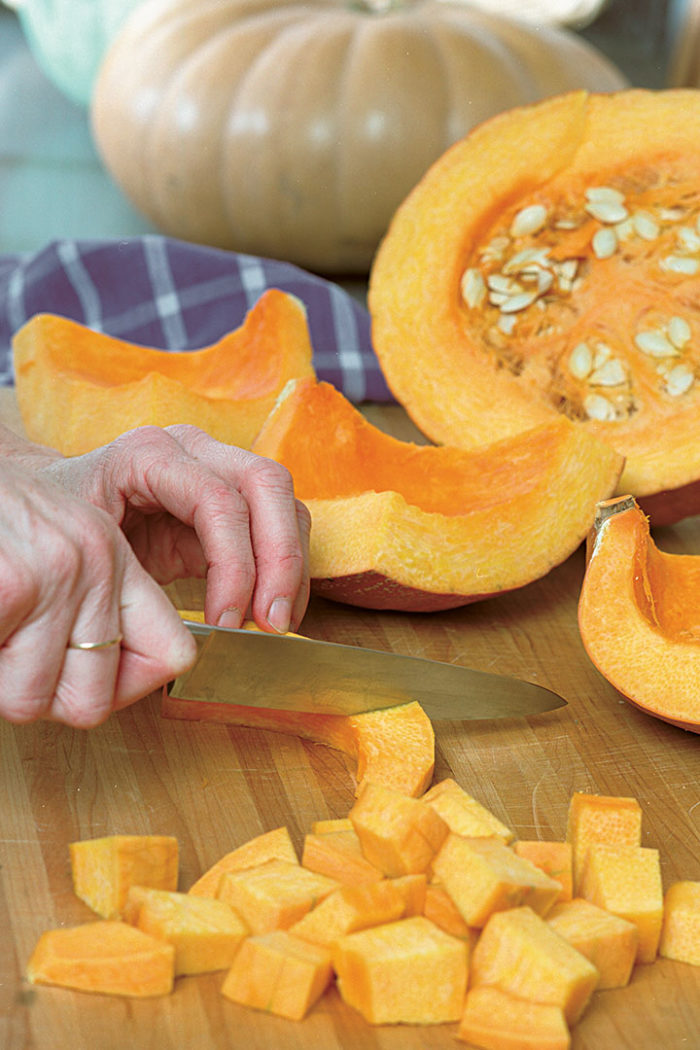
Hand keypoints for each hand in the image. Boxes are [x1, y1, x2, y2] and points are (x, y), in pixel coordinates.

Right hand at [0, 461, 195, 726]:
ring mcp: (59, 570)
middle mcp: (98, 559)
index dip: (126, 688)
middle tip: (11, 654)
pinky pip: (1, 685)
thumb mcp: (52, 547)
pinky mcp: (14, 583)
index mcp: (114, 554)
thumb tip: (101, 692)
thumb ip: (87, 607)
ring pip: (33, 701)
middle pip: (94, 701)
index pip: (174, 654)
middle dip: (42, 695)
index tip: (84, 681)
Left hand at [41, 425, 311, 633]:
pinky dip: (287, 570)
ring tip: (276, 624)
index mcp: (148, 453)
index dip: (234, 565)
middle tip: (272, 623)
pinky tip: (275, 612)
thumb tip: (173, 637)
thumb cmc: (62, 532)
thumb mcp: (82, 550)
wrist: (54, 515)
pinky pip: (282, 523)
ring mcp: (220, 466)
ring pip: (285, 501)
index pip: (217, 500)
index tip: (229, 622)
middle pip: (267, 485)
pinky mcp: (235, 498)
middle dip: (279, 560)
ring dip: (291, 567)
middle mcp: (193, 448)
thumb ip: (128, 580)